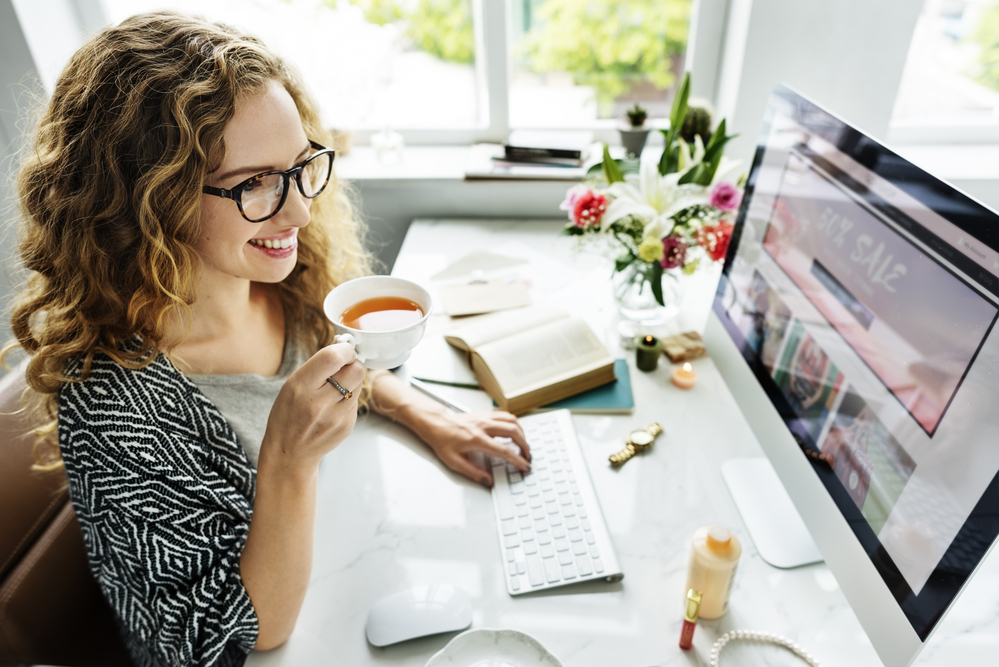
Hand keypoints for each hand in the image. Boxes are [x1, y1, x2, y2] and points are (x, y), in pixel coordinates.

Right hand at [259, 342, 365, 471]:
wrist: (289, 453)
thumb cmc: (288, 415)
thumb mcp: (291, 385)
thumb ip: (317, 366)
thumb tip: (343, 346)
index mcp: (301, 387)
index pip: (333, 357)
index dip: (345, 349)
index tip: (345, 349)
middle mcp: (320, 402)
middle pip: (357, 370)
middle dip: (353, 364)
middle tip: (343, 367)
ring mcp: (337, 417)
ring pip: (359, 384)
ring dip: (351, 381)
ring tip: (334, 390)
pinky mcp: (348, 426)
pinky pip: (356, 402)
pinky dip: (348, 399)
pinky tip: (333, 408)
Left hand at [420, 410, 530, 487]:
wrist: (435, 423)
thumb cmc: (442, 440)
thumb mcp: (453, 461)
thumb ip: (472, 472)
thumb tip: (487, 480)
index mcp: (476, 439)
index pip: (504, 451)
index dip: (518, 460)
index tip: (525, 466)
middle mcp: (483, 426)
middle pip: (514, 432)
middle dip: (525, 446)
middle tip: (527, 457)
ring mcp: (485, 418)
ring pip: (512, 421)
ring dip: (521, 433)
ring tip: (523, 445)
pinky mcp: (485, 414)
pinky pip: (505, 415)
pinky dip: (514, 424)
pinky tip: (514, 431)